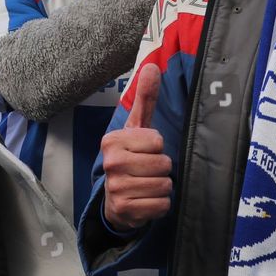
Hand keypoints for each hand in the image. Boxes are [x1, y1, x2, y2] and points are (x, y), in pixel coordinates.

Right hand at [100, 65, 172, 230]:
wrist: (115, 200)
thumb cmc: (131, 158)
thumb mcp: (137, 128)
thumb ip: (146, 98)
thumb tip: (153, 65)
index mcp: (112, 140)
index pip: (157, 141)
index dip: (157, 147)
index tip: (144, 150)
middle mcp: (110, 163)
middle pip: (163, 163)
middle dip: (161, 168)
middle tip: (146, 170)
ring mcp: (116, 188)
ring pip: (164, 185)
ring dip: (162, 187)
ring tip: (146, 184)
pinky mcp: (124, 210)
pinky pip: (161, 205)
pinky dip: (159, 205)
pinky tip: (146, 201)